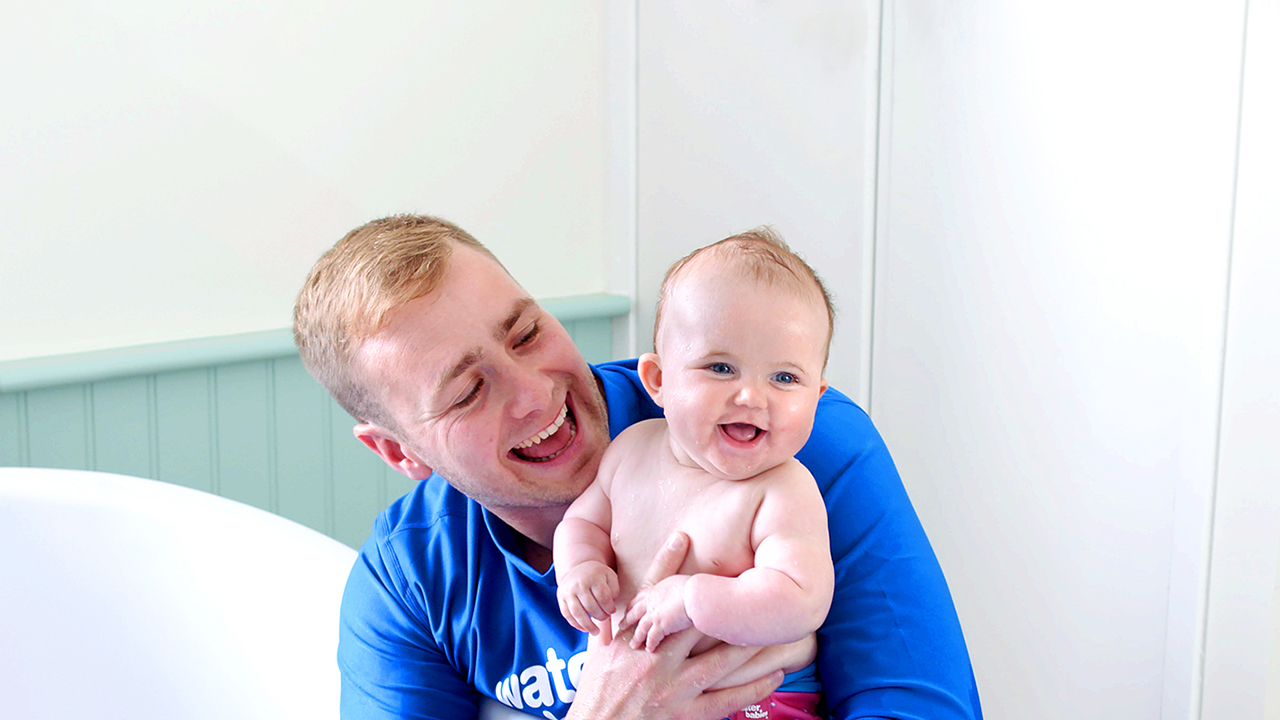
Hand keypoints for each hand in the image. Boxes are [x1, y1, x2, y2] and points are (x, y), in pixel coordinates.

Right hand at [556, 560, 618, 640]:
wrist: (578, 567)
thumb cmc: (597, 575)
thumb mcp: (609, 576)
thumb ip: (614, 590)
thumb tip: (611, 607)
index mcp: (592, 577)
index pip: (603, 596)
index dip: (609, 607)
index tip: (612, 611)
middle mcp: (578, 584)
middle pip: (590, 606)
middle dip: (600, 616)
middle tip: (605, 618)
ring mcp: (568, 591)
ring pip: (577, 613)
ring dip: (588, 626)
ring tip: (596, 632)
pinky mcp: (561, 598)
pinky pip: (567, 615)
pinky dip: (576, 625)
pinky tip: (584, 629)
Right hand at [565, 532, 783, 719]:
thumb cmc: (599, 689)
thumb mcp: (602, 649)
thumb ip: (619, 622)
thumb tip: (632, 595)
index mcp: (631, 641)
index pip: (649, 595)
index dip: (667, 564)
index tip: (683, 536)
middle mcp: (653, 660)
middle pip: (694, 624)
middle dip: (723, 604)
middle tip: (756, 582)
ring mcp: (671, 689)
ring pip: (719, 661)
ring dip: (750, 643)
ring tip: (781, 628)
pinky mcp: (686, 715)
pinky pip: (725, 700)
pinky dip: (753, 688)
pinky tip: (775, 674)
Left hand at [620, 574, 691, 650]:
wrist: (695, 593)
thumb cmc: (692, 587)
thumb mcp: (676, 583)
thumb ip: (671, 589)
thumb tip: (676, 592)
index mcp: (654, 591)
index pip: (639, 598)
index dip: (633, 606)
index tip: (629, 610)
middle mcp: (650, 602)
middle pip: (634, 613)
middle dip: (627, 620)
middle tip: (621, 626)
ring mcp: (654, 615)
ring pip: (640, 628)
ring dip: (636, 637)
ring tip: (633, 645)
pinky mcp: (660, 626)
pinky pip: (652, 638)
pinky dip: (650, 644)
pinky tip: (650, 649)